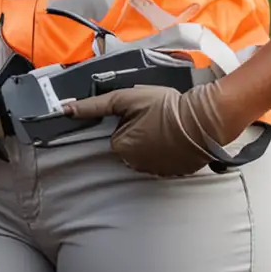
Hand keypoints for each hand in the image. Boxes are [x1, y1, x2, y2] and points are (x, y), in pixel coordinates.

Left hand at [67, 78, 244, 177]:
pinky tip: (178, 139)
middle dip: (140, 133)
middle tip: (156, 120)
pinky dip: (169, 153)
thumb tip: (65, 109)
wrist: (204, 118)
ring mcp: (158, 171)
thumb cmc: (165, 106)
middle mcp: (136, 165)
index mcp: (121, 148)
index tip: (142, 114)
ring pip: (148, 155)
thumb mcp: (126, 98)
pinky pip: (165, 162)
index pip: (116, 135)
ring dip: (155, 144)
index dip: (128, 121)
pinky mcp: (175, 173)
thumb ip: (95, 105)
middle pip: (131, 146)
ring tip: (169, 128)